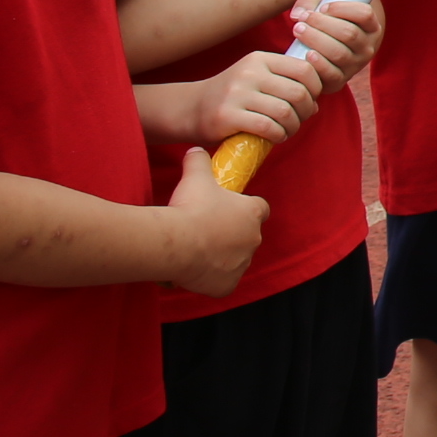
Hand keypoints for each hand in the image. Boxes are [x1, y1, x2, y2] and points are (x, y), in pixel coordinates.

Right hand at [162, 148, 267, 297]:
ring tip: (196, 250)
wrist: (177, 243)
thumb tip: (196, 150)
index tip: (228, 208)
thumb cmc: (190, 208)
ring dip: (221, 256)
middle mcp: (253, 239)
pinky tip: (194, 270)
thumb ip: (199, 161)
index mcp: (252, 212)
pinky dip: (211, 279)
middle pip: (246, 235)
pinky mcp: (228, 285)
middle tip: (205, 231)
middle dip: (230, 234)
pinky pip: (222, 282)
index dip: (244, 208)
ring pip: (235, 260)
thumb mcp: (195, 176)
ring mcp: (242, 264)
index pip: (259, 208)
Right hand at [195, 47, 325, 145]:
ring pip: (285, 112)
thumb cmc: (233, 96)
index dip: (315, 88)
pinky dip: (278, 136)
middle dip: (305, 111)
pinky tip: (275, 137)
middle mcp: (249, 72)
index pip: (304, 68)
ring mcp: (237, 94)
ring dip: (293, 127)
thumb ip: (284, 81)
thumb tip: (316, 100)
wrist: (191, 108)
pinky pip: (268, 128)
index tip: (310, 101)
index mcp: (260, 58)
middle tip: (299, 120)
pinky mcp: (227, 116)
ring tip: (287, 131)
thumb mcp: (256, 77)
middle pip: (298, 92)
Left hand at [285, 0, 380, 92]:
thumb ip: (310, 2)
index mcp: (371, 27)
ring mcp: (355, 65)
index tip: (323, 6)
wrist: (332, 51)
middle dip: (323, 23)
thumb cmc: (329, 22)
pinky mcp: (341, 80)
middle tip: (304, 18)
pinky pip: (333, 75)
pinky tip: (308, 54)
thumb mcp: (324, 6)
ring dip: (316, 40)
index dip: (342, 8)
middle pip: (349, 33)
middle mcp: (367, 47)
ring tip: (299, 30)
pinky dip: (320, 64)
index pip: (364, 14)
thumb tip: (297, 14)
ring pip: (339, 53)